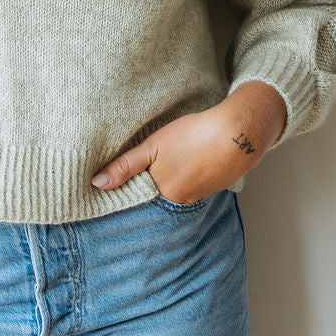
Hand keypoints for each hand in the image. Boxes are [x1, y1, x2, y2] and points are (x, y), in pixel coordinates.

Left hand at [90, 84, 287, 203]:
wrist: (239, 134)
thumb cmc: (193, 136)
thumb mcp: (153, 147)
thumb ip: (125, 166)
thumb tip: (96, 185)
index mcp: (162, 194)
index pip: (135, 200)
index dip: (125, 192)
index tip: (113, 188)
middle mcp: (179, 202)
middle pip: (153, 199)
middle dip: (144, 190)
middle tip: (137, 175)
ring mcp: (197, 197)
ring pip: (171, 193)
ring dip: (164, 184)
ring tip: (162, 167)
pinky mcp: (210, 187)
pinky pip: (188, 188)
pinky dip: (182, 179)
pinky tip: (183, 165)